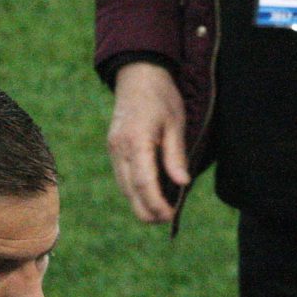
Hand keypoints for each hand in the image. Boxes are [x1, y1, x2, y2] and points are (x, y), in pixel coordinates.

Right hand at [107, 62, 189, 223]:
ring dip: (140, 203)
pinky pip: (122, 176)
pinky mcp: (114, 149)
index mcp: (136, 141)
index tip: (170, 216)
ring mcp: (114, 149)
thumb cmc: (162, 98)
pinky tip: (149, 196)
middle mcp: (119, 148)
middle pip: (130, 190)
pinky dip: (135, 190)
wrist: (138, 76)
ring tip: (161, 213)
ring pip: (124, 186)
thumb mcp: (176, 124)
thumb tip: (182, 183)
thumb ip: (176, 156)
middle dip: (146, 210)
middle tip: (166, 220)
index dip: (156, 203)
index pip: (144, 182)